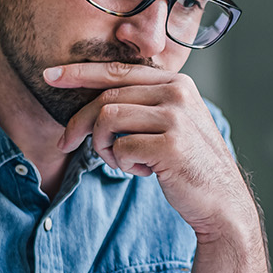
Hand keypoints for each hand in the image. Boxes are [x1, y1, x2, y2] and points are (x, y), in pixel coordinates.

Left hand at [44, 62, 256, 238]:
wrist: (222, 201)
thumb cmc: (189, 164)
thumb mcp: (171, 124)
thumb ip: (143, 105)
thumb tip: (94, 102)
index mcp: (177, 82)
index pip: (118, 71)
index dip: (80, 73)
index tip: (49, 75)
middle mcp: (178, 93)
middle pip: (107, 97)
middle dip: (80, 123)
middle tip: (66, 143)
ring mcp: (176, 117)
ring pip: (107, 119)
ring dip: (102, 146)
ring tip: (122, 162)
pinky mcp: (171, 144)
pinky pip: (121, 147)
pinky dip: (123, 164)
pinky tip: (145, 172)